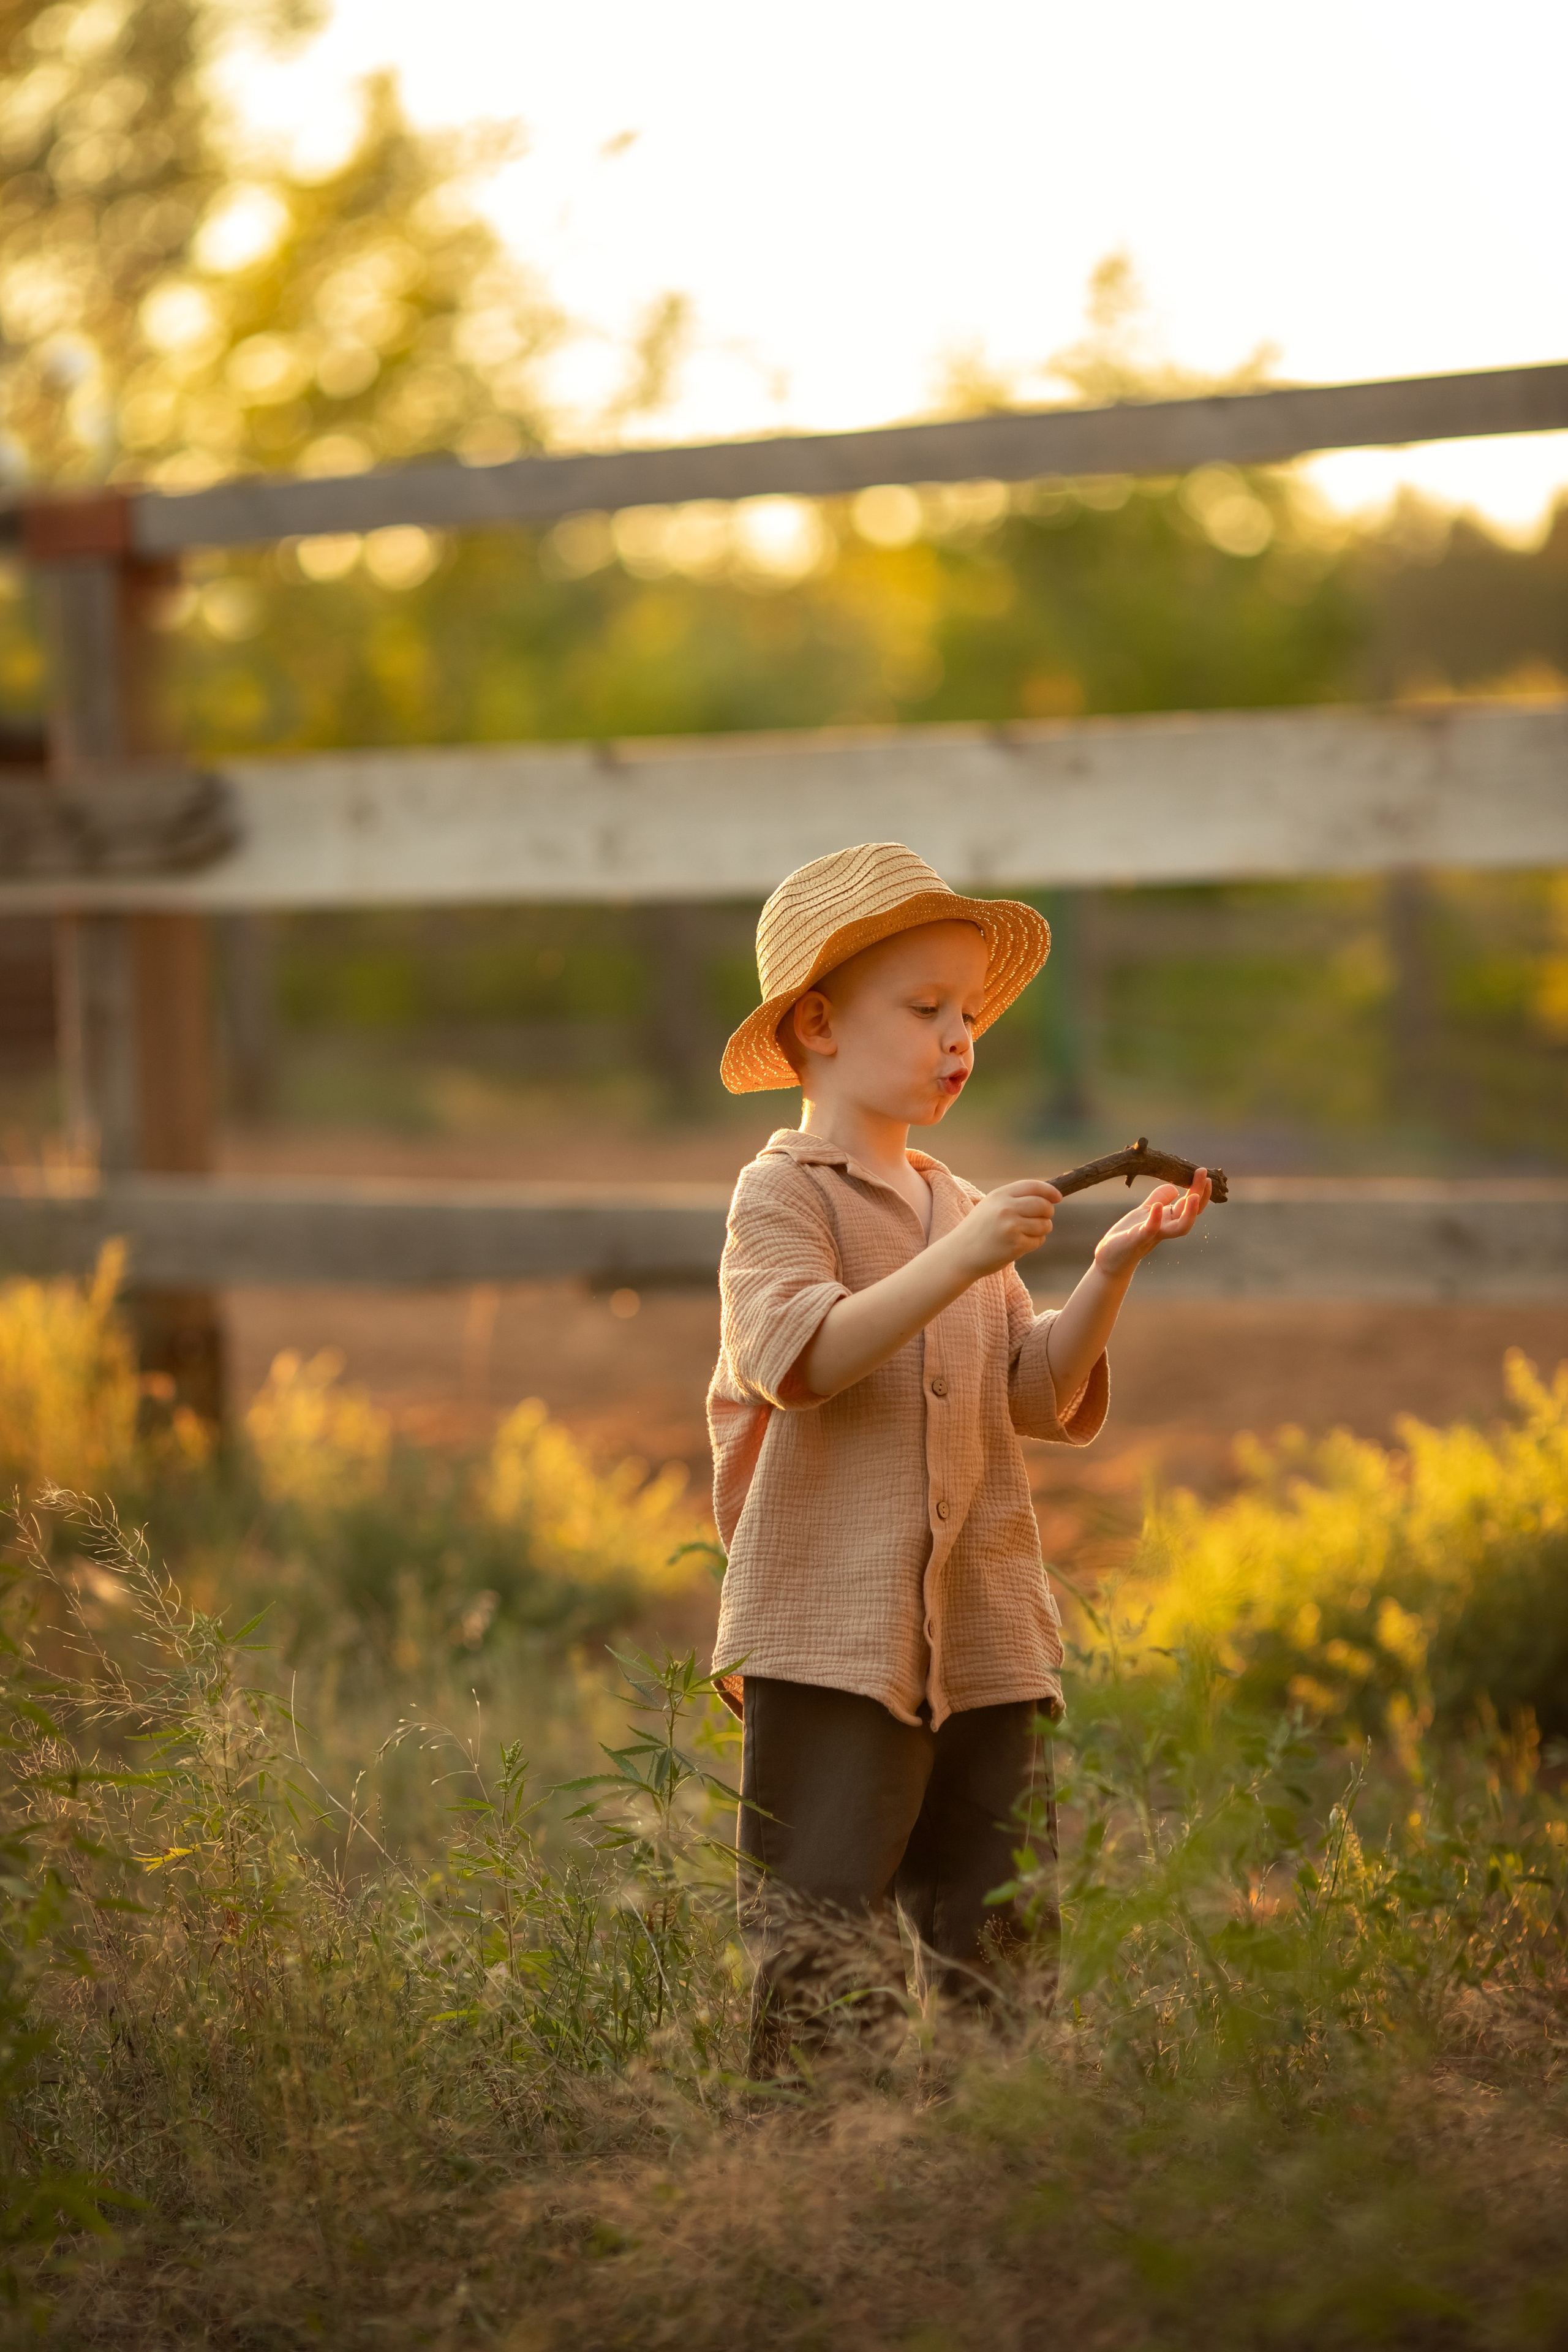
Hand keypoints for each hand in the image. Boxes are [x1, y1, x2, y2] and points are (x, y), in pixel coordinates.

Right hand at [950, 1179, 1061, 1277]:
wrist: (960, 1254)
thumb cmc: (978, 1230)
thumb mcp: (991, 1206)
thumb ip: (1014, 1199)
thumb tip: (1047, 1198)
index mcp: (999, 1195)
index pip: (1033, 1186)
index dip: (1049, 1191)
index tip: (1057, 1197)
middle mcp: (1006, 1208)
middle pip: (1044, 1205)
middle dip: (1047, 1213)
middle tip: (1041, 1220)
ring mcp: (1011, 1226)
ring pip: (1045, 1224)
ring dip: (1041, 1230)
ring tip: (1024, 1234)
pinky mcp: (1016, 1244)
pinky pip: (1038, 1241)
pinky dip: (1033, 1243)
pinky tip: (1018, 1245)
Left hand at [1092, 1170, 1211, 1278]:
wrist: (1110, 1257)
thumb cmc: (1128, 1234)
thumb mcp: (1145, 1211)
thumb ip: (1159, 1199)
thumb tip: (1175, 1187)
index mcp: (1168, 1219)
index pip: (1189, 1204)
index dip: (1198, 1189)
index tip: (1203, 1171)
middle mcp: (1165, 1227)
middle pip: (1189, 1214)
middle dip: (1200, 1196)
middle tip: (1205, 1177)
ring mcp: (1152, 1234)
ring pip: (1179, 1228)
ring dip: (1189, 1213)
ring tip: (1194, 1196)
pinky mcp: (1136, 1239)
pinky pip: (1149, 1230)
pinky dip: (1154, 1220)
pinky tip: (1156, 1207)